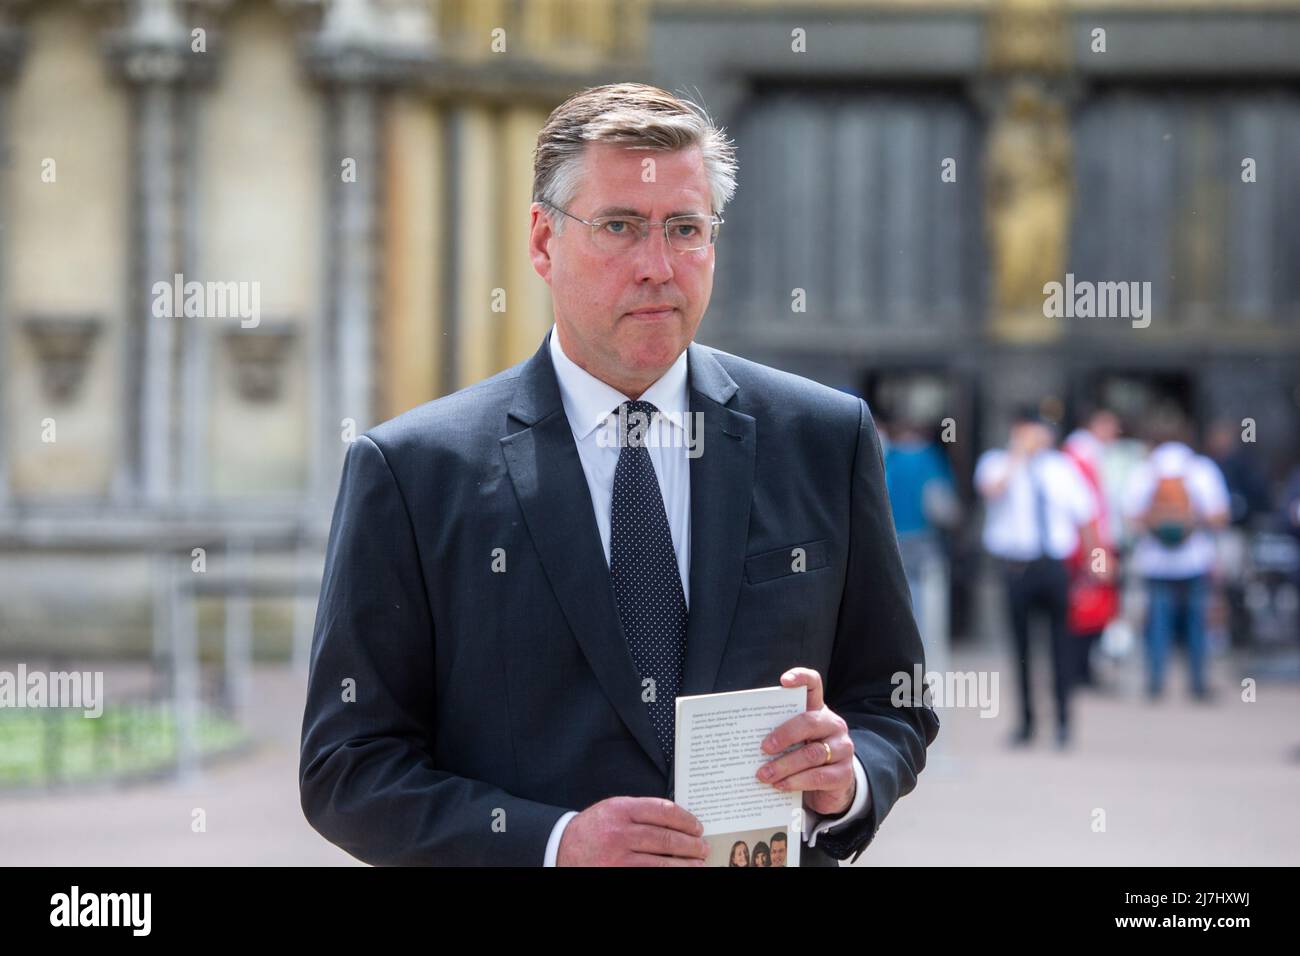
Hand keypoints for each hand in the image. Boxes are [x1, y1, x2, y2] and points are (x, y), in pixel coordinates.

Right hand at [556, 796, 708, 866]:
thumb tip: (679, 820)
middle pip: (666, 838)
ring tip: (698, 864)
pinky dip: (667, 874)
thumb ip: (641, 811)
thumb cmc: (594, 828)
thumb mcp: (614, 809)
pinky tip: (677, 873)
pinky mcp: (617, 875)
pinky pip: (650, 876)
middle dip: (691, 845)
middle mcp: (619, 833)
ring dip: (685, 865)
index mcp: (621, 810)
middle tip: (703, 847)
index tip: (698, 827)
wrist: (562, 848)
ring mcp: (618, 859)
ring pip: (662, 862)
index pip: (664, 811)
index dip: (686, 820)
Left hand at [755, 668, 856, 817]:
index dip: (801, 677)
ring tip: (764, 775)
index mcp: (818, 711)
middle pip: (809, 722)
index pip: (813, 685)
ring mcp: (842, 749)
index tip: (784, 681)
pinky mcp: (844, 774)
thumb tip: (743, 738)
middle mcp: (833, 725)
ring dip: (784, 766)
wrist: (831, 788)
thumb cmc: (803, 757)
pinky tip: (780, 786)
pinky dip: (796, 782)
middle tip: (763, 748)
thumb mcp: (794, 741)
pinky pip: (818, 777)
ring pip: (812, 754)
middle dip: (783, 735)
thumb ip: (778, 733)